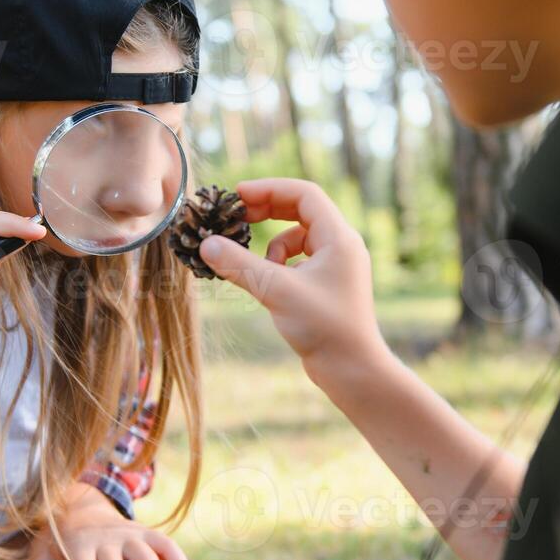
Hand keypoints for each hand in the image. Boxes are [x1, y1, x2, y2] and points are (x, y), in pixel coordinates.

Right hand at [198, 178, 387, 376]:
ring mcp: (336, 266)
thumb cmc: (324, 328)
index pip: (304, 194)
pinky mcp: (328, 285)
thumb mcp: (276, 291)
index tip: (238, 195)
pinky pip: (299, 261)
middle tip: (236, 218)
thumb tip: (206, 244)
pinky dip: (280, 266)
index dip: (269, 189)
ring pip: (298, 238)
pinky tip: (272, 287)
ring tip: (261, 272)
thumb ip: (240, 265)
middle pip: (301, 210)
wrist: (353, 370)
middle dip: (267, 212)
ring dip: (273, 247)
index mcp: (339, 238)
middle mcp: (342, 246)